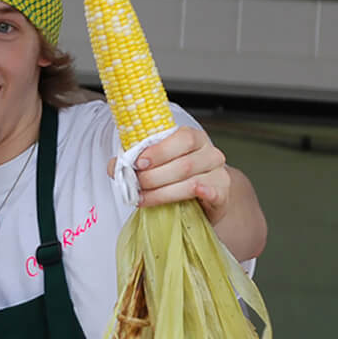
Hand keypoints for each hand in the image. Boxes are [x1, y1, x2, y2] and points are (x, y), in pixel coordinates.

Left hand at [111, 124, 231, 220]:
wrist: (199, 200)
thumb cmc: (176, 179)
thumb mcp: (156, 166)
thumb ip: (135, 163)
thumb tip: (114, 166)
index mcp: (194, 138)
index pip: (181, 138)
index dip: (159, 151)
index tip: (139, 163)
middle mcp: (210, 153)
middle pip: (183, 163)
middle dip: (154, 177)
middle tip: (137, 186)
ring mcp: (219, 173)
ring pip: (192, 181)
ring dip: (164, 192)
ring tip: (144, 199)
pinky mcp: (223, 194)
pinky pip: (215, 193)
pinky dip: (205, 192)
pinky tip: (197, 194)